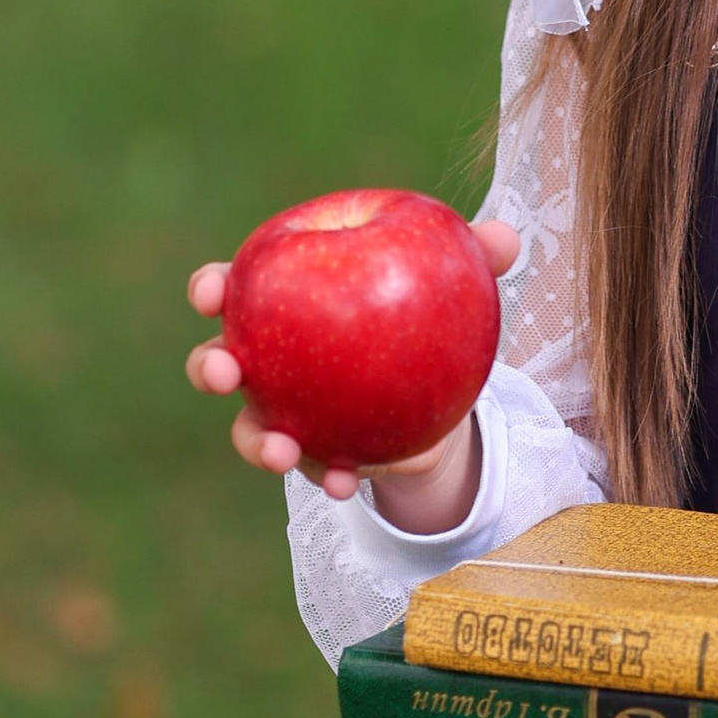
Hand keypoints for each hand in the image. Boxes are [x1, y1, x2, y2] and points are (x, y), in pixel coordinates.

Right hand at [184, 220, 520, 524]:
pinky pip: (314, 468)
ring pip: (254, 429)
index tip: (212, 291)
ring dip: (259, 443)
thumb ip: (475, 258)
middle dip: (210, 366)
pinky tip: (347, 480)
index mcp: (288, 300)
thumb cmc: (430, 316)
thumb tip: (507, 238)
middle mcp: (273, 360)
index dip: (212, 285)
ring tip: (281, 451)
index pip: (236, 285)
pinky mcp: (320, 455)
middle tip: (224, 371)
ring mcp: (289, 413)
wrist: (446, 393)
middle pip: (222, 360)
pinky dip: (326, 475)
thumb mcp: (454, 285)